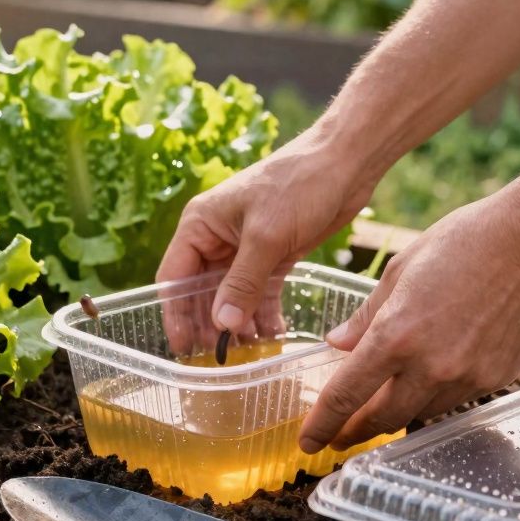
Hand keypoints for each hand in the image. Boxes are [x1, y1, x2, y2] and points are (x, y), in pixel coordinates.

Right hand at [157, 124, 379, 344]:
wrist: (345, 163)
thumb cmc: (298, 185)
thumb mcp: (265, 237)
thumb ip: (242, 283)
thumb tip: (221, 325)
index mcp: (200, 225)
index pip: (174, 277)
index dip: (176, 314)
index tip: (183, 348)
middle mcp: (216, 237)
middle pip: (201, 291)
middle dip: (208, 323)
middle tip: (217, 357)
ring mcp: (245, 247)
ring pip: (231, 295)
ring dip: (237, 323)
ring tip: (246, 354)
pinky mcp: (273, 254)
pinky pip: (260, 292)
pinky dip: (263, 314)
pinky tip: (272, 336)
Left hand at [299, 192, 519, 452]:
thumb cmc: (464, 241)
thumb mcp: (399, 270)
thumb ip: (365, 316)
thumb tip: (338, 344)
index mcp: (396, 336)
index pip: (346, 395)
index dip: (323, 424)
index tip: (308, 441)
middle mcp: (430, 366)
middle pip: (382, 418)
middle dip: (355, 431)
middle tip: (338, 435)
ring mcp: (467, 377)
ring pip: (419, 413)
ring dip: (395, 413)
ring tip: (378, 407)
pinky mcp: (496, 378)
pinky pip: (453, 400)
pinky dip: (432, 397)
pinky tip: (425, 382)